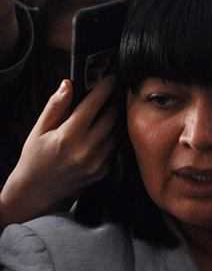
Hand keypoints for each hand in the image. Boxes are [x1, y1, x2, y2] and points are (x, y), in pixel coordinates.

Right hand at [0, 77, 116, 225]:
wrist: (37, 191)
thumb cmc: (35, 158)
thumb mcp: (39, 130)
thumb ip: (55, 106)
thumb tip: (68, 84)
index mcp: (68, 136)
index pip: (93, 105)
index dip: (103, 88)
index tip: (109, 78)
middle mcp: (86, 149)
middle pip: (111, 116)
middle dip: (113, 101)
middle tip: (112, 91)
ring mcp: (98, 162)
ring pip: (117, 131)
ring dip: (115, 118)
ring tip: (109, 108)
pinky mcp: (104, 170)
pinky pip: (115, 146)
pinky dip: (113, 135)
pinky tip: (105, 130)